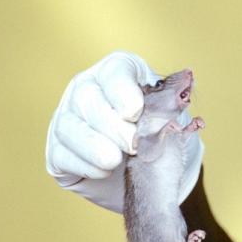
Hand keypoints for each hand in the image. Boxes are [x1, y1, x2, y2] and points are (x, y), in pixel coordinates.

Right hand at [45, 51, 203, 212]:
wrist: (140, 165)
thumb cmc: (155, 130)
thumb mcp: (166, 115)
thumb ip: (171, 104)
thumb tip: (184, 88)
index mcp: (117, 71)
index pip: (115, 71)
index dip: (123, 91)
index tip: (135, 112)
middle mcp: (85, 88)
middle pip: (87, 99)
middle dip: (112, 125)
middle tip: (132, 145)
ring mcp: (66, 117)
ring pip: (69, 127)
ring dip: (95, 147)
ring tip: (116, 161)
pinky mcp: (56, 149)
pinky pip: (62, 154)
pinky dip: (85, 164)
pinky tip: (104, 170)